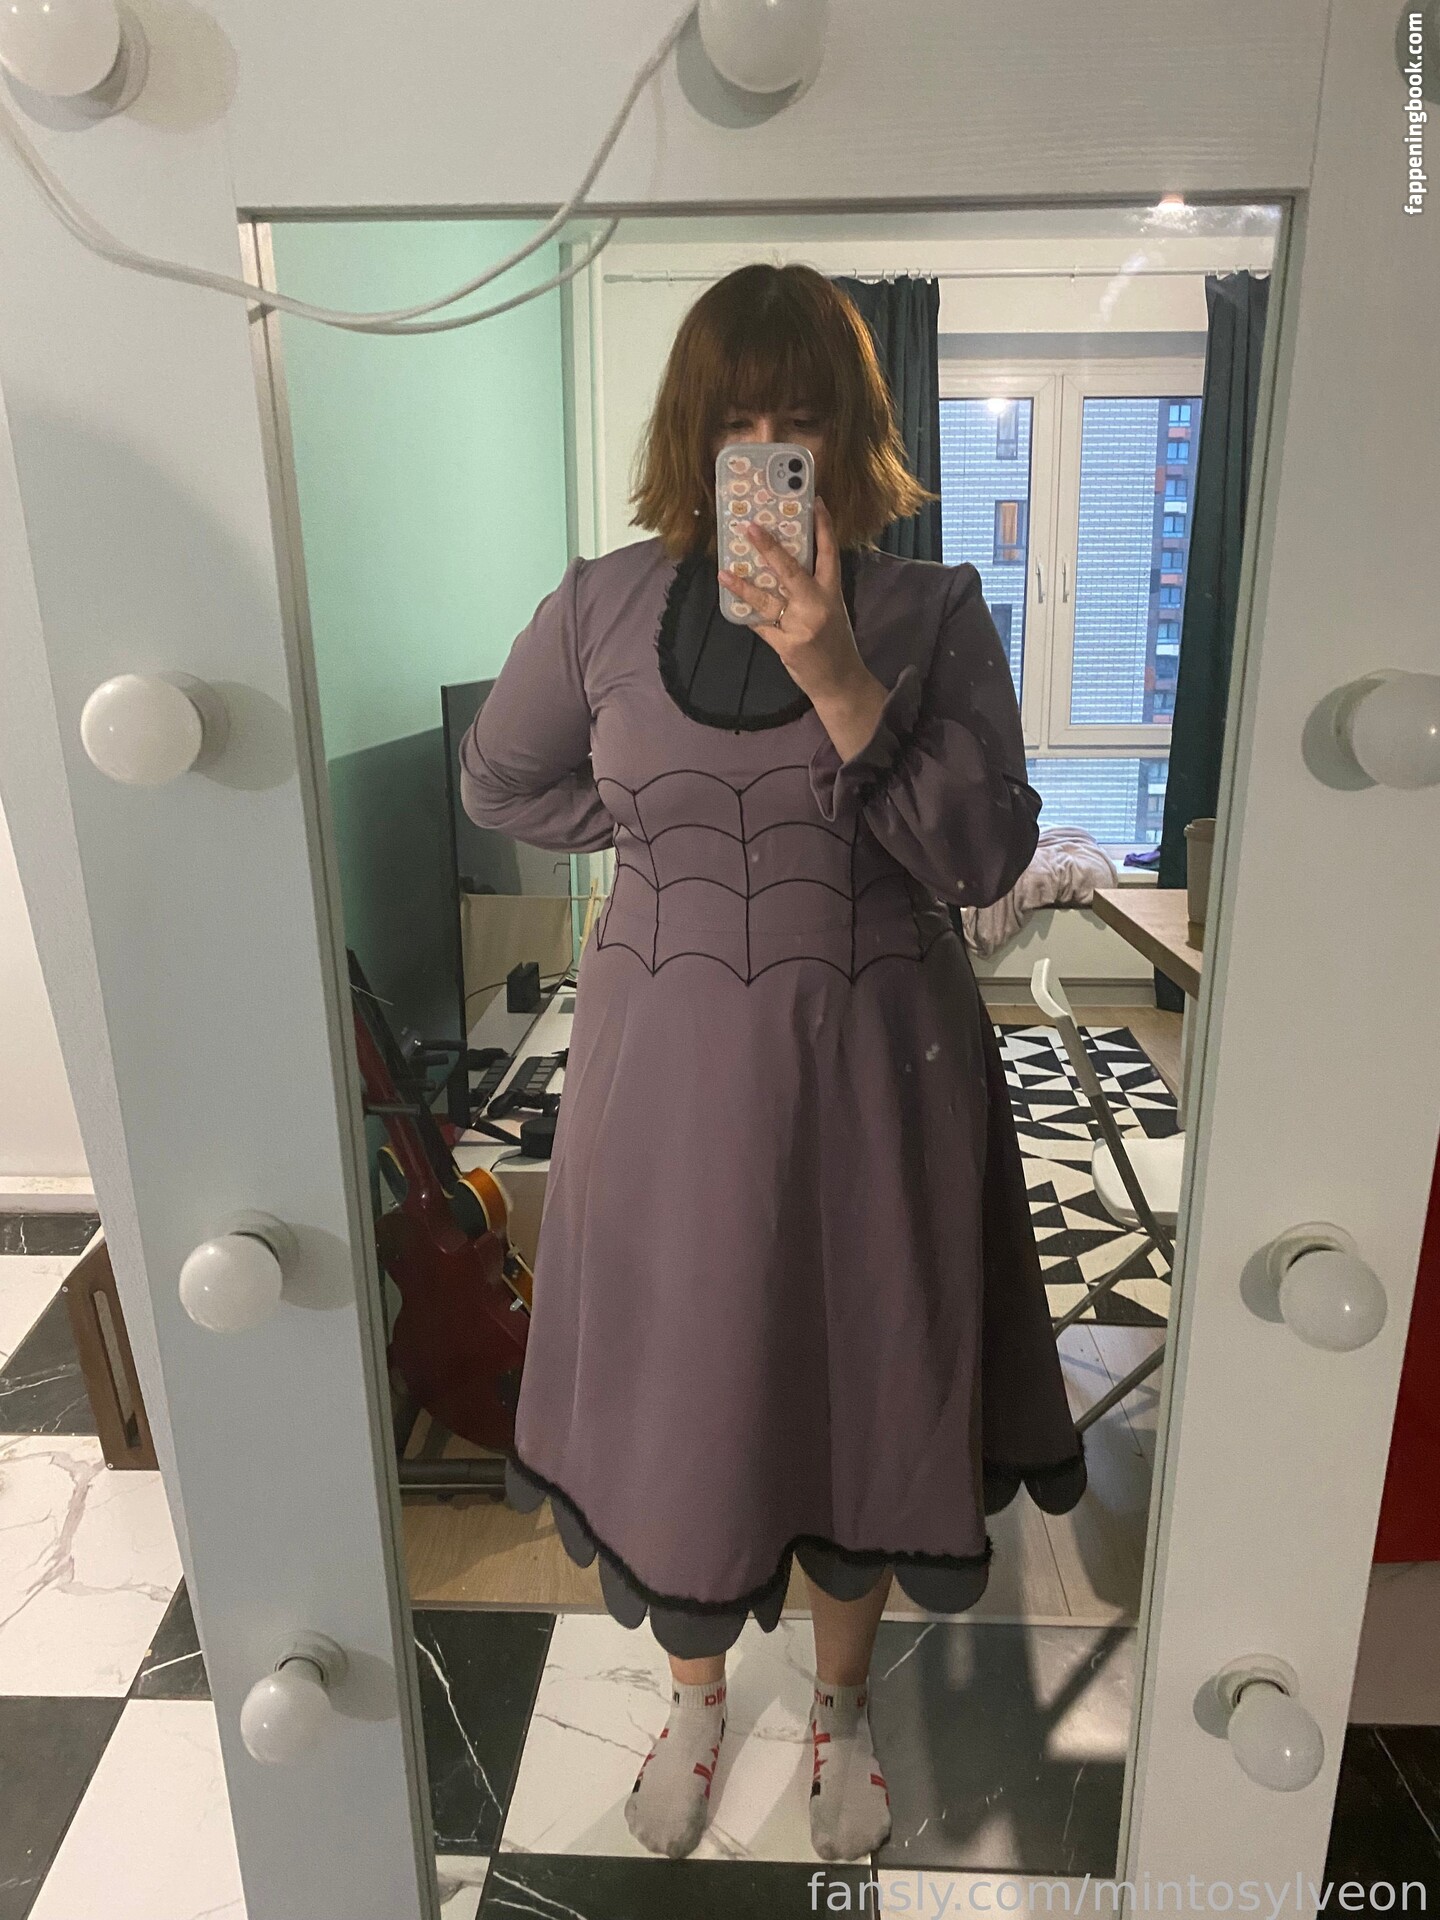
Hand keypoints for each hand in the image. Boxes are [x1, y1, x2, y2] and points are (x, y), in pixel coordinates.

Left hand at [719, 499, 889, 757]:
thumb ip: (812, 588)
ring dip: (743, 584)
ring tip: (724, 572)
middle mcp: (817, 606)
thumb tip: (781, 564)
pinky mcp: (786, 645)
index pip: (829, 553)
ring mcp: (800, 626)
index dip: (822, 526)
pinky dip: (746, 614)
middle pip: (791, 570)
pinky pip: (760, 624)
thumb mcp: (831, 609)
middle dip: (769, 547)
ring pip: (767, 599)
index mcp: (832, 593)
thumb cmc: (834, 642)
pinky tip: (732, 603)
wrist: (839, 681)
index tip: (814, 501)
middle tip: (750, 526)